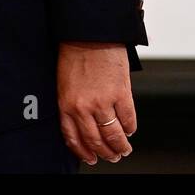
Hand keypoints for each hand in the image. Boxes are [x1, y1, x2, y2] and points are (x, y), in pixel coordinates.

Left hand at [57, 41, 136, 164]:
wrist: (88, 35)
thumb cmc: (74, 55)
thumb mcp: (63, 83)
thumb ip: (71, 104)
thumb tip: (82, 124)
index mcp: (65, 103)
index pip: (72, 137)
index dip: (83, 152)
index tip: (90, 158)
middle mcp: (83, 107)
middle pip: (95, 141)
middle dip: (105, 153)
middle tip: (112, 157)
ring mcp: (103, 102)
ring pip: (114, 135)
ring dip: (121, 147)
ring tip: (124, 150)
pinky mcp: (121, 94)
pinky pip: (129, 120)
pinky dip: (130, 129)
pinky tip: (130, 130)